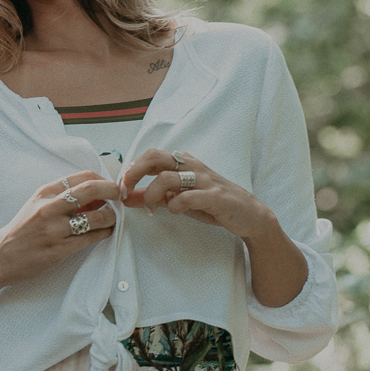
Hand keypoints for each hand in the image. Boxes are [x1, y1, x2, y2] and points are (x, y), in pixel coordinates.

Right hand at [0, 170, 119, 289]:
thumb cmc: (22, 231)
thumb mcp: (36, 206)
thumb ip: (61, 198)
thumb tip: (95, 195)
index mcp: (44, 193)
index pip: (82, 176)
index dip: (102, 179)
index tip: (110, 186)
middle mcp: (49, 207)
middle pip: (91, 189)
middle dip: (113, 191)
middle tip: (121, 196)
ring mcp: (54, 229)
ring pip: (96, 217)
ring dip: (111, 217)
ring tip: (112, 219)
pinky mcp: (58, 250)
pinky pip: (91, 238)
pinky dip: (104, 233)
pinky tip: (106, 232)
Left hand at [119, 150, 273, 240]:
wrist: (248, 215)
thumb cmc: (211, 203)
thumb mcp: (178, 198)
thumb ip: (152, 196)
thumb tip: (126, 198)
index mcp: (182, 162)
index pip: (150, 156)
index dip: (131, 170)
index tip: (121, 188)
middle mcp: (191, 166)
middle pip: (155, 157)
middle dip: (134, 173)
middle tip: (125, 191)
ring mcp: (203, 180)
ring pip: (167, 178)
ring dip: (152, 195)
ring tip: (151, 209)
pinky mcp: (214, 197)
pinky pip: (188, 196)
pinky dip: (176, 204)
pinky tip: (174, 210)